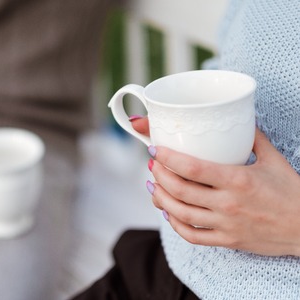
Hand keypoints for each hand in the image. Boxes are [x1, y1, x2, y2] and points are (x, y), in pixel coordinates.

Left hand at [131, 117, 299, 255]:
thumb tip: (239, 119)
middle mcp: (228, 204)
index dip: (168, 158)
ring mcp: (225, 225)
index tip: (155, 149)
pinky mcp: (227, 240)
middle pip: (180, 190)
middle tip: (152, 165)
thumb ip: (253, 138)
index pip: (193, 168)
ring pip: (180, 213)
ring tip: (152, 186)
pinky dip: (175, 225)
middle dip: (159, 175)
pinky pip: (192, 236)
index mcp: (238, 180)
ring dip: (160, 199)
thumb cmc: (291, 193)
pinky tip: (168, 212)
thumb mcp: (273, 160)